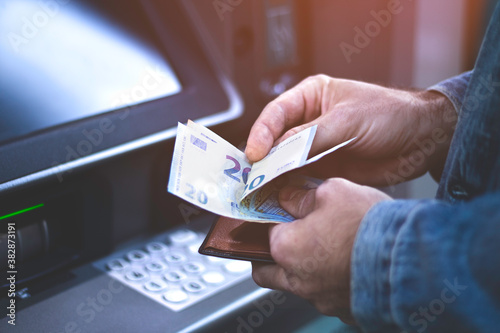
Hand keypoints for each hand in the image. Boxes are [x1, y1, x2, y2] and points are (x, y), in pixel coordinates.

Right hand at [245, 75, 455, 185]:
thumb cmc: (390, 114)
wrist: (422, 140)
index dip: (261, 134)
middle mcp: (307, 122)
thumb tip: (279, 152)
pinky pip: (300, 178)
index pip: (276, 114)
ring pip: (284, 162)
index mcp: (310, 97)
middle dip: (262, 158)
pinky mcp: (324, 169)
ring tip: (259, 191)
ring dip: (272, 176)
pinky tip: (280, 197)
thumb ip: (312, 136)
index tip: (254, 154)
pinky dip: (289, 189)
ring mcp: (314, 147)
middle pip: (274, 140)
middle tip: (250, 178)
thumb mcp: (348, 120)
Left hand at [251, 178, 391, 322]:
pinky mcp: (344, 311)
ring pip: (300, 285)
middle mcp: (298, 280)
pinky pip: (328, 296)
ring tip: (332, 248)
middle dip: (275, 255)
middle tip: (292, 239)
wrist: (411, 258)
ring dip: (307, 269)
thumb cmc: (369, 225)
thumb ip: (303, 195)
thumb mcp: (333, 191)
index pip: (266, 232)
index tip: (289, 212)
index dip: (278, 219)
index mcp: (286, 248)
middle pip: (269, 271)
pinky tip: (350, 265)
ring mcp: (321, 300)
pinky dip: (332, 282)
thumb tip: (289, 196)